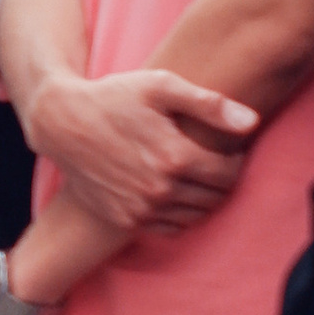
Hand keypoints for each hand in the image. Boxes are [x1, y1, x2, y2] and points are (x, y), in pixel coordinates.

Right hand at [28, 69, 256, 235]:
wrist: (62, 122)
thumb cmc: (113, 97)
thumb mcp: (159, 86)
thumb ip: (210, 104)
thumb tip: (252, 122)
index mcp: (175, 156)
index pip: (229, 174)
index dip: (236, 160)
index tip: (229, 150)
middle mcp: (161, 189)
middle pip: (216, 197)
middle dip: (223, 181)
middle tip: (214, 163)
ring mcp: (142, 208)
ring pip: (197, 215)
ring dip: (204, 199)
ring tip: (196, 176)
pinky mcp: (126, 220)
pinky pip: (171, 228)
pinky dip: (181, 214)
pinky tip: (174, 192)